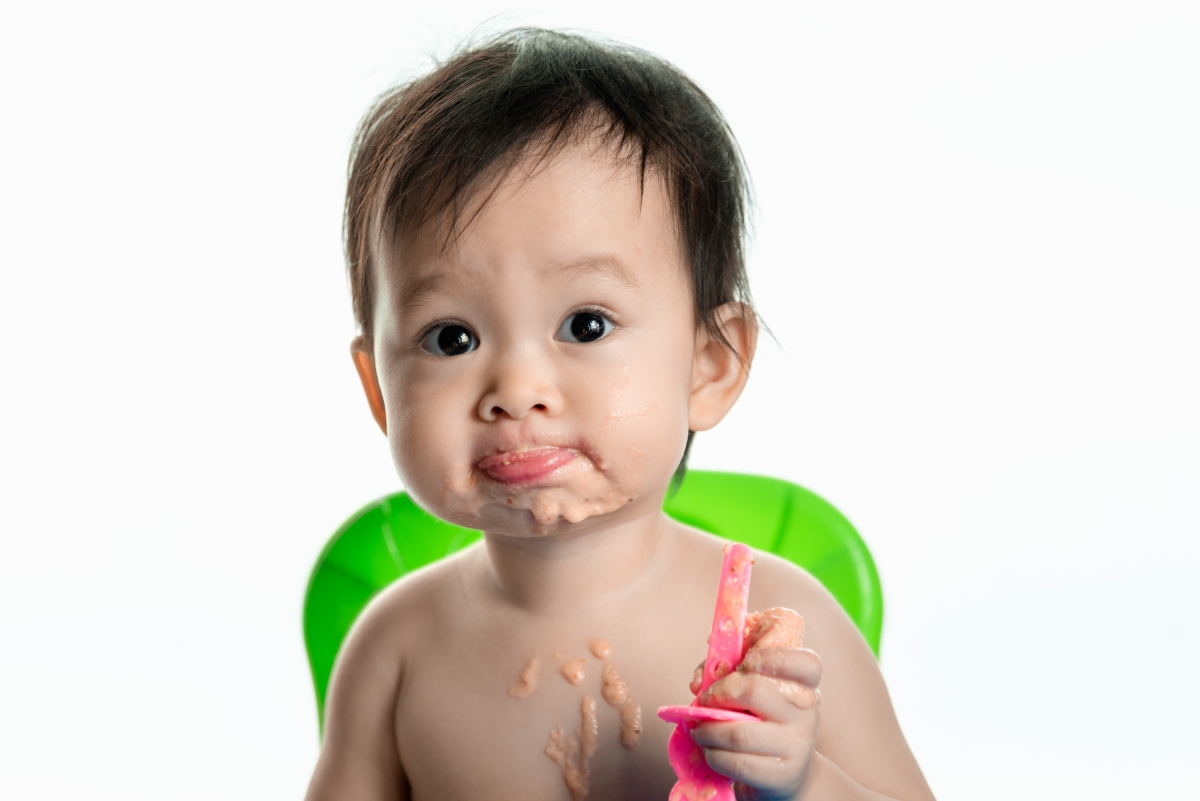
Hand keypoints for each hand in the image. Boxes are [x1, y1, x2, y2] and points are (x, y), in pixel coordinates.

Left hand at [690, 648, 822, 800]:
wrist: (787, 771)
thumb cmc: (763, 720)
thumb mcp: (756, 690)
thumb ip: (728, 672)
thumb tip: (699, 681)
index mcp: (805, 684)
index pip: (805, 663)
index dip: (769, 657)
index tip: (744, 663)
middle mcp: (806, 712)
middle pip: (756, 690)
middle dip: (719, 693)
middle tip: (705, 701)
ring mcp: (797, 745)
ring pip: (740, 733)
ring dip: (708, 730)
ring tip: (699, 730)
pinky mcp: (782, 775)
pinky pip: (738, 763)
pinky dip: (714, 756)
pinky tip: (710, 751)